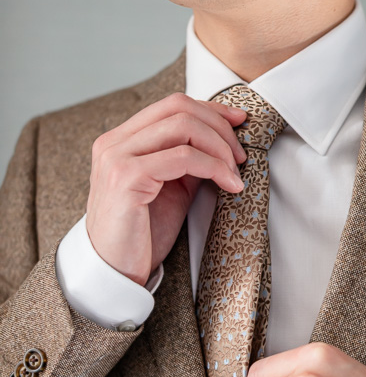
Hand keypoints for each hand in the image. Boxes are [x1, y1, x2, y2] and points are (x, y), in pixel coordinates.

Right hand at [86, 92, 246, 284]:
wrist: (114, 272)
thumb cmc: (142, 235)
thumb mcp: (171, 188)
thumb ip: (188, 161)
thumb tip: (223, 140)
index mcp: (120, 140)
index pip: (171, 105)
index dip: (211, 109)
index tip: (240, 122)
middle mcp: (113, 142)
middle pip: (178, 107)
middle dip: (219, 127)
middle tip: (240, 156)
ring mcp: (116, 157)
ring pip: (183, 126)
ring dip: (219, 148)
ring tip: (236, 174)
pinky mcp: (126, 177)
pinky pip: (182, 157)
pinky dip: (213, 167)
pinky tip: (229, 185)